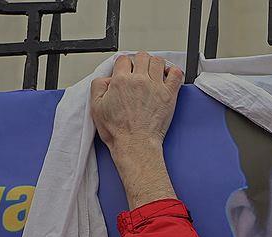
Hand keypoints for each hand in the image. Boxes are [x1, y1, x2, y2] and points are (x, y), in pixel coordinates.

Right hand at [91, 52, 182, 208]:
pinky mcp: (169, 95)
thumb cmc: (118, 131)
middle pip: (142, 56)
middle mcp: (139, 81)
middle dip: (139, 62)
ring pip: (158, 61)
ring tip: (152, 73)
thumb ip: (98, 86)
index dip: (124, 65)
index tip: (126, 71)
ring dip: (154, 65)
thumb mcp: (96, 107)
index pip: (123, 60)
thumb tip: (106, 78)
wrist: (135, 145)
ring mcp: (156, 86)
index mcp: (121, 81)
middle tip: (139, 71)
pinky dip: (172, 71)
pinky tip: (167, 77)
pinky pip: (176, 73)